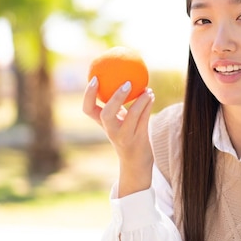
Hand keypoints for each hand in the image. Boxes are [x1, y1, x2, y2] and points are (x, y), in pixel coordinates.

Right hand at [82, 77, 154, 196]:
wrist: (135, 163)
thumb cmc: (127, 135)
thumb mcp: (119, 120)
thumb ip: (117, 103)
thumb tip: (121, 76)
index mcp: (103, 123)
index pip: (88, 109)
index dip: (88, 95)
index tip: (95, 78)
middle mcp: (110, 131)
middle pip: (106, 114)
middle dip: (116, 98)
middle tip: (127, 83)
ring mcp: (124, 137)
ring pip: (131, 116)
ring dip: (141, 100)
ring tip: (147, 89)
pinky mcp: (138, 140)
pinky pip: (144, 120)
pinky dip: (148, 105)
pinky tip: (151, 95)